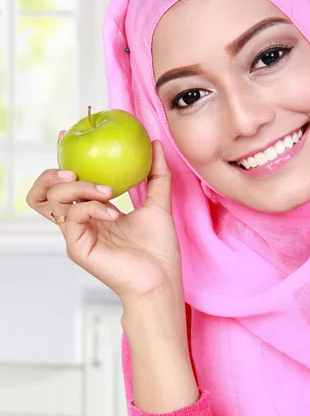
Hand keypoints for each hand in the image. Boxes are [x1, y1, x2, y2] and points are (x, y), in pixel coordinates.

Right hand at [26, 131, 183, 306]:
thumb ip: (156, 175)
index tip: (67, 135)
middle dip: (52, 174)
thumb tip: (155, 144)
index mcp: (92, 213)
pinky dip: (93, 208)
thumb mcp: (159, 204)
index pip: (66, 184)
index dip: (59, 159)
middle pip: (43, 194)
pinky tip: (115, 212)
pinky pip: (73, 218)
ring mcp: (76, 236)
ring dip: (78, 188)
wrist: (161, 280)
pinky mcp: (78, 248)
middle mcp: (80, 224)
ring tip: (106, 190)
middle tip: (75, 169)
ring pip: (53, 201)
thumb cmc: (158, 250)